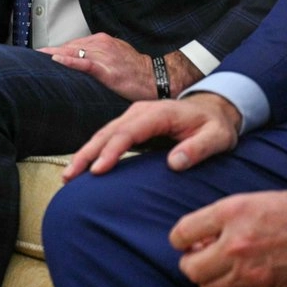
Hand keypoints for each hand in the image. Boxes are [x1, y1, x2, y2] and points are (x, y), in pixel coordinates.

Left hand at [42, 32, 200, 99]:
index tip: (39, 54)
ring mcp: (104, 56)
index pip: (72, 44)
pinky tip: (56, 60)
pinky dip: (69, 61)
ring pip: (73, 52)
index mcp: (101, 41)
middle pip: (68, 47)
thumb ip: (95, 56)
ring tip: (36, 58)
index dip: (55, 50)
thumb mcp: (114, 56)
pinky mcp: (107, 70)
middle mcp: (101, 45)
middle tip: (32, 57)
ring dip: (53, 55)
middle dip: (50, 52)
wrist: (158, 78)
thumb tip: (76, 60)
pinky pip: (84, 64)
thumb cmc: (136, 70)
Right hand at [61, 92, 241, 180]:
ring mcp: (132, 117)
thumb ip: (198, 149)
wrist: (213, 109)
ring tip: (68, 176)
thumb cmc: (215, 125)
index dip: (111, 152)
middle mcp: (138, 112)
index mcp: (157, 113)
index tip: (98, 171)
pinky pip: (108, 138)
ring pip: (102, 135)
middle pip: (106, 133)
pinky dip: (93, 152)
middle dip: (86, 154)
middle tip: (69, 176)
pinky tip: (83, 167)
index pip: (127, 133)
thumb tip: (174, 163)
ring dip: (84, 154)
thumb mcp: (217, 137)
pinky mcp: (130, 126)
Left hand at [172, 191, 286, 286]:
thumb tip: (191, 241)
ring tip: (218, 266)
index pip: (181, 234)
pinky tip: (238, 277)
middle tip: (199, 256)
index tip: (187, 240)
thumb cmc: (282, 213)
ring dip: (208, 278)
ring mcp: (252, 273)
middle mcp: (238, 247)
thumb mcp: (244, 203)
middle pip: (191, 269)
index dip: (180, 239)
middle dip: (191, 263)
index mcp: (231, 216)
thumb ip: (213, 220)